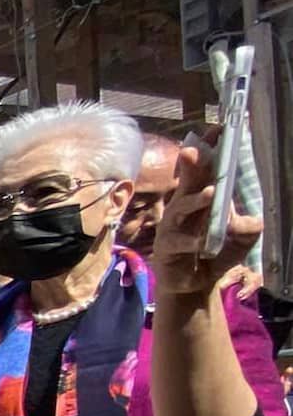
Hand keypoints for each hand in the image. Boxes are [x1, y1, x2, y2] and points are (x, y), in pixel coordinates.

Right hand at [151, 133, 264, 299]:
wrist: (194, 285)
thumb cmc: (216, 253)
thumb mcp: (242, 237)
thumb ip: (247, 225)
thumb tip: (244, 219)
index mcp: (202, 197)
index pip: (206, 169)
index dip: (209, 150)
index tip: (217, 130)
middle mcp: (184, 207)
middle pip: (187, 181)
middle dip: (191, 164)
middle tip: (193, 150)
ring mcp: (173, 227)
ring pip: (182, 209)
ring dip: (196, 201)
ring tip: (212, 194)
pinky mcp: (167, 248)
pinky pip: (181, 242)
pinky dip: (194, 242)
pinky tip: (203, 244)